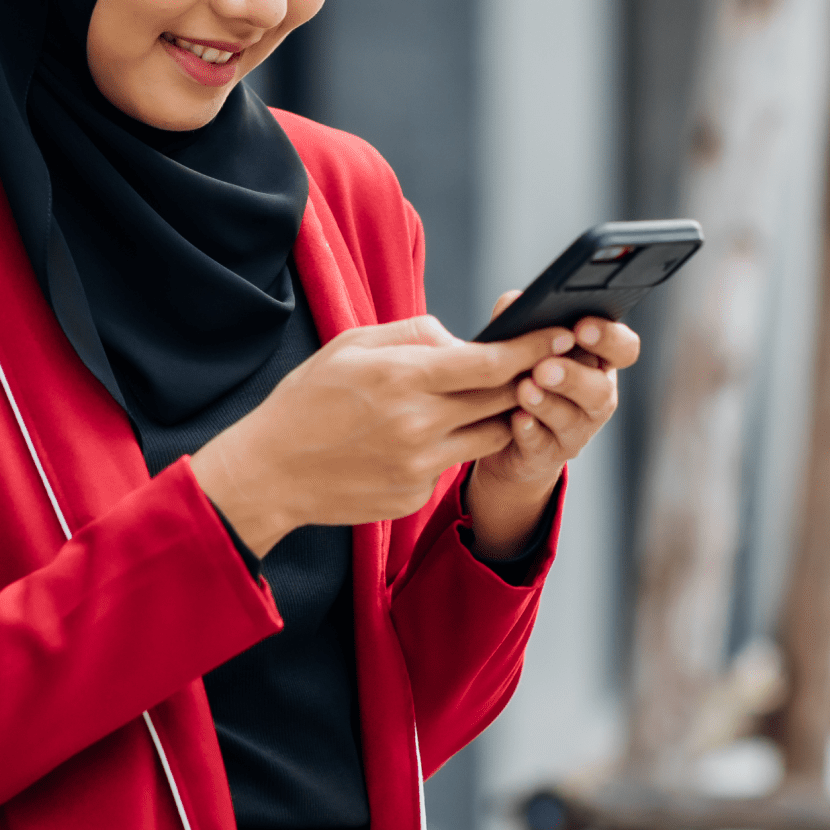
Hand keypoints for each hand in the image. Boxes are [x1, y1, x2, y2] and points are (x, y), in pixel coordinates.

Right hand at [192, 315, 559, 556]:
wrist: (270, 472)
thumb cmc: (308, 399)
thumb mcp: (352, 345)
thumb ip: (415, 334)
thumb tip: (463, 339)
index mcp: (403, 378)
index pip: (491, 363)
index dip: (533, 348)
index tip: (559, 334)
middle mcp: (419, 424)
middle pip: (502, 399)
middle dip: (527, 378)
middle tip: (543, 362)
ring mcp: (420, 465)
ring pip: (490, 435)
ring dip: (497, 414)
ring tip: (482, 398)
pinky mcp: (416, 495)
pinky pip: (453, 464)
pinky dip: (450, 446)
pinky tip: (417, 438)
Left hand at [464, 302, 640, 558]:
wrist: (500, 430)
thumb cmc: (519, 371)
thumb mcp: (520, 342)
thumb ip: (520, 318)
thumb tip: (515, 301)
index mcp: (597, 360)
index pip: (623, 348)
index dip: (609, 338)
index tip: (581, 327)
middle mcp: (595, 396)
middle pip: (600, 390)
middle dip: (573, 377)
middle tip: (545, 366)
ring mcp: (575, 429)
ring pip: (571, 419)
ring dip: (548, 403)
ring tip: (525, 389)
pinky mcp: (547, 455)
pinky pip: (541, 446)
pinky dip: (528, 432)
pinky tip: (516, 419)